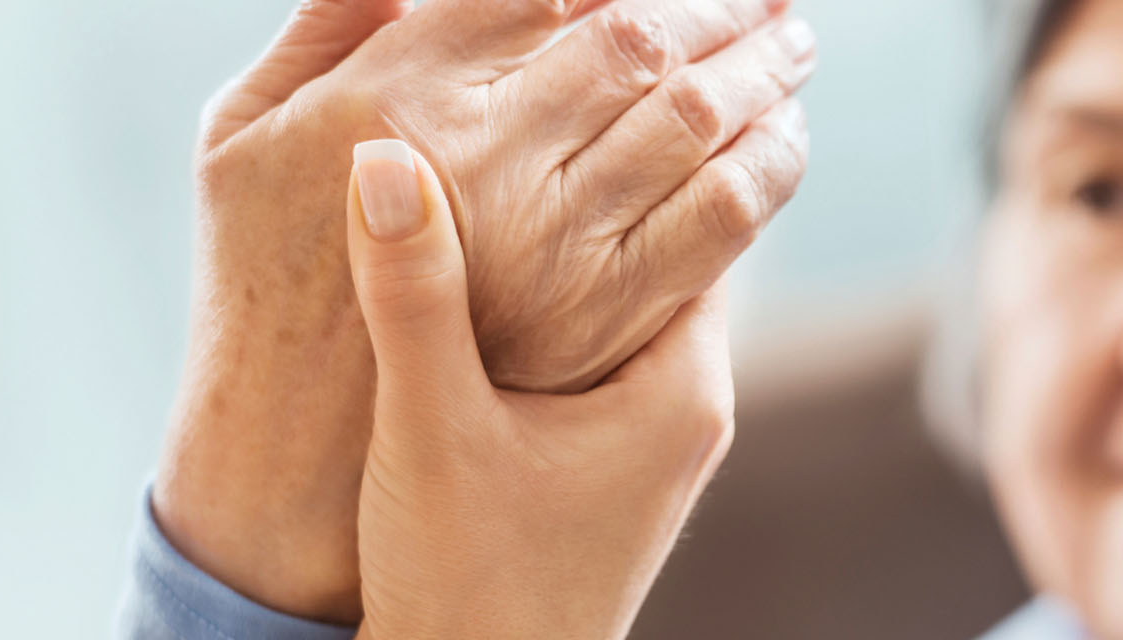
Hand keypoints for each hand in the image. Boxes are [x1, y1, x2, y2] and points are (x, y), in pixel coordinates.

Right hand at [155, 0, 811, 621]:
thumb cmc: (462, 584)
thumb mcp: (428, 435)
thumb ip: (411, 296)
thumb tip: (388, 158)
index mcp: (673, 384)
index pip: (713, 211)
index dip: (699, 115)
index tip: (694, 22)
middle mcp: (691, 398)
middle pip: (717, 228)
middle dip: (719, 126)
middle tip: (734, 19)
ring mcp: (664, 423)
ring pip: (677, 269)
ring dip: (674, 181)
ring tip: (680, 84)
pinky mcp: (628, 446)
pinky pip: (638, 316)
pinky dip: (624, 245)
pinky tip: (590, 208)